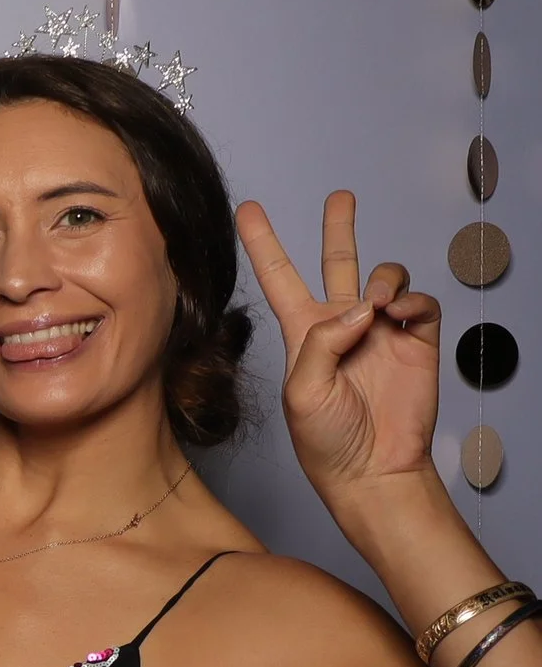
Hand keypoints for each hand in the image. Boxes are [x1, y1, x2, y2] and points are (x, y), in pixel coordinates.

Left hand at [238, 194, 442, 501]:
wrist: (373, 470)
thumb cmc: (326, 440)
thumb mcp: (303, 391)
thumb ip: (322, 343)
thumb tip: (360, 307)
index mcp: (303, 333)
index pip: (279, 277)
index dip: (263, 243)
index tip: (247, 210)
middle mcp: (341, 325)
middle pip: (338, 261)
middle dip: (340, 227)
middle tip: (341, 196)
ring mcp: (381, 331)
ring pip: (384, 277)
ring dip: (381, 278)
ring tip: (376, 302)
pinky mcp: (417, 342)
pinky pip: (420, 302)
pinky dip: (412, 298)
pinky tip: (397, 312)